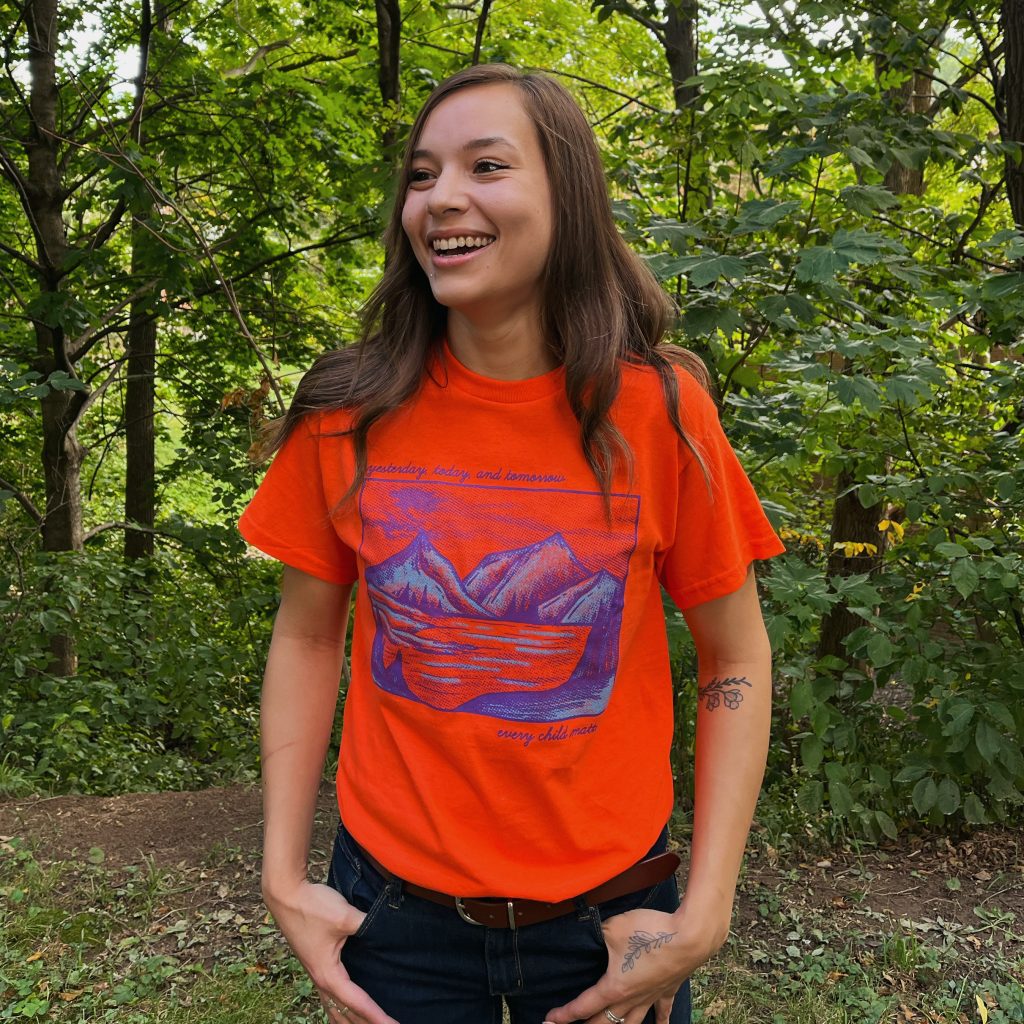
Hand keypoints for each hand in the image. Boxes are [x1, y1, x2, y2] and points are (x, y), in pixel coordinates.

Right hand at [264, 879, 399, 1023]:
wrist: (286, 894)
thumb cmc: (313, 906)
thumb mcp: (345, 916)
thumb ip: (369, 925)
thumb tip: (389, 931)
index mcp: (328, 974)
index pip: (357, 1002)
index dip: (377, 1016)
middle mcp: (320, 979)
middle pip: (344, 1013)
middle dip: (365, 1023)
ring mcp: (315, 972)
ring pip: (334, 1007)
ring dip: (350, 1019)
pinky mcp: (315, 963)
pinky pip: (328, 994)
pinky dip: (339, 1007)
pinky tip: (345, 1006)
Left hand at [543, 905, 723, 1023]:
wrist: (689, 937)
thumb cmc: (649, 932)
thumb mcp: (613, 927)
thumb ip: (597, 932)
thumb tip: (590, 933)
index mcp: (614, 987)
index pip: (584, 1005)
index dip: (564, 1015)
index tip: (549, 1020)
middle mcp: (632, 999)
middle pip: (604, 1022)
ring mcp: (651, 997)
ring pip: (631, 1023)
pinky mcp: (668, 990)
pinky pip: (662, 1013)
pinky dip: (660, 1022)